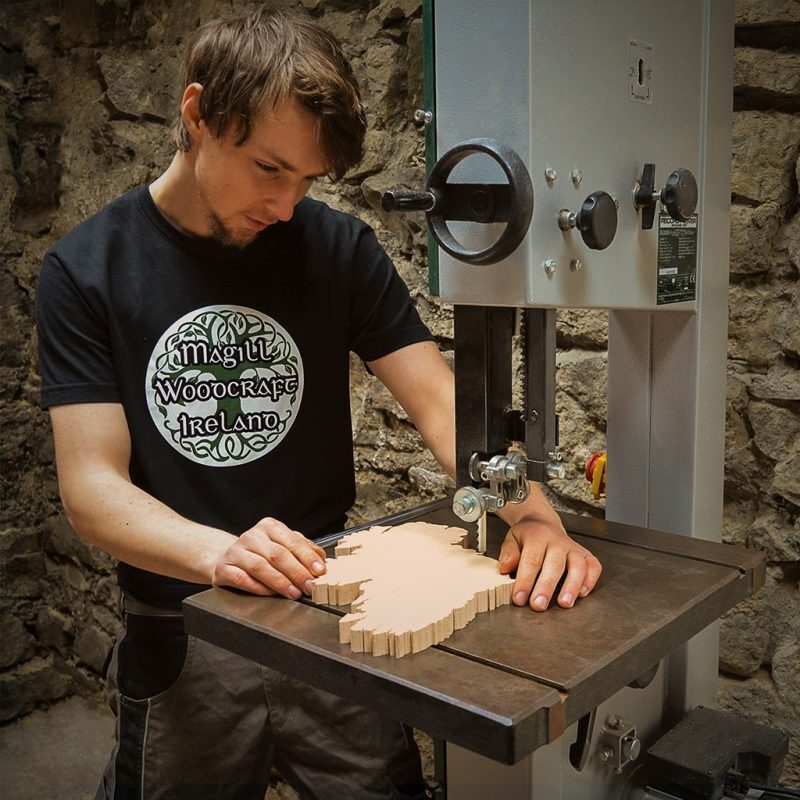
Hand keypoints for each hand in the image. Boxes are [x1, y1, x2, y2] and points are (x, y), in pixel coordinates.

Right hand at [212, 517, 326, 598]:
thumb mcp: (281, 544)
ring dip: (280, 582)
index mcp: (269, 527)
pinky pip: (243, 579)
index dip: (307, 557)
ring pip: (260, 567)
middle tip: (310, 586)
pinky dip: (259, 588)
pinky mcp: (224, 568)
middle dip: (297, 572)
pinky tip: (271, 594)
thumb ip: (301, 548)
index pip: (292, 541)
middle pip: (278, 554)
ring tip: (294, 593)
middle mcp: (251, 536)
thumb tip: (321, 558)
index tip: (319, 570)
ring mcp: (236, 551)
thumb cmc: (259, 553)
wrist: (225, 557)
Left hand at [498, 515, 601, 611]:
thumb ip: (508, 553)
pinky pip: (593, 566)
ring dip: (572, 586)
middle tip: (538, 605)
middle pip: (554, 564)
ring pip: (578, 565)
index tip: (519, 599)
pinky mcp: (585, 554)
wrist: (542, 522)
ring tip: (564, 603)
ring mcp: (573, 547)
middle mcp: (557, 541)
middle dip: (546, 587)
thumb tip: (505, 569)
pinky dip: (590, 580)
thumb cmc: (527, 536)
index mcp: (537, 536)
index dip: (525, 581)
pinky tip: (582, 594)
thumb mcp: (512, 539)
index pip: (531, 560)